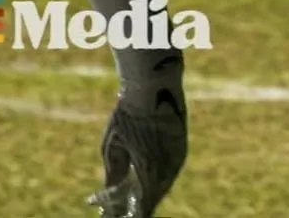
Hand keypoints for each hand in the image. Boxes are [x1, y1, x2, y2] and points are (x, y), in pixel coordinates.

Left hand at [88, 66, 186, 216]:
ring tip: (130, 193)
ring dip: (147, 192)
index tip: (109, 216)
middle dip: (136, 205)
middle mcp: (168, 169)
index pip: (141, 208)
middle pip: (152, 198)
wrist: (153, 84)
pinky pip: (169, 172)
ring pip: (162, 186)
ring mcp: (177, 158)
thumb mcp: (112, 145)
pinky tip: (145, 177)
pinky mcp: (181, 147)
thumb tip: (106, 198)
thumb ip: (112, 175)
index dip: (127, 214)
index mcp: (149, 172)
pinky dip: (157, 178)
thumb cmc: (126, 113)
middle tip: (119, 208)